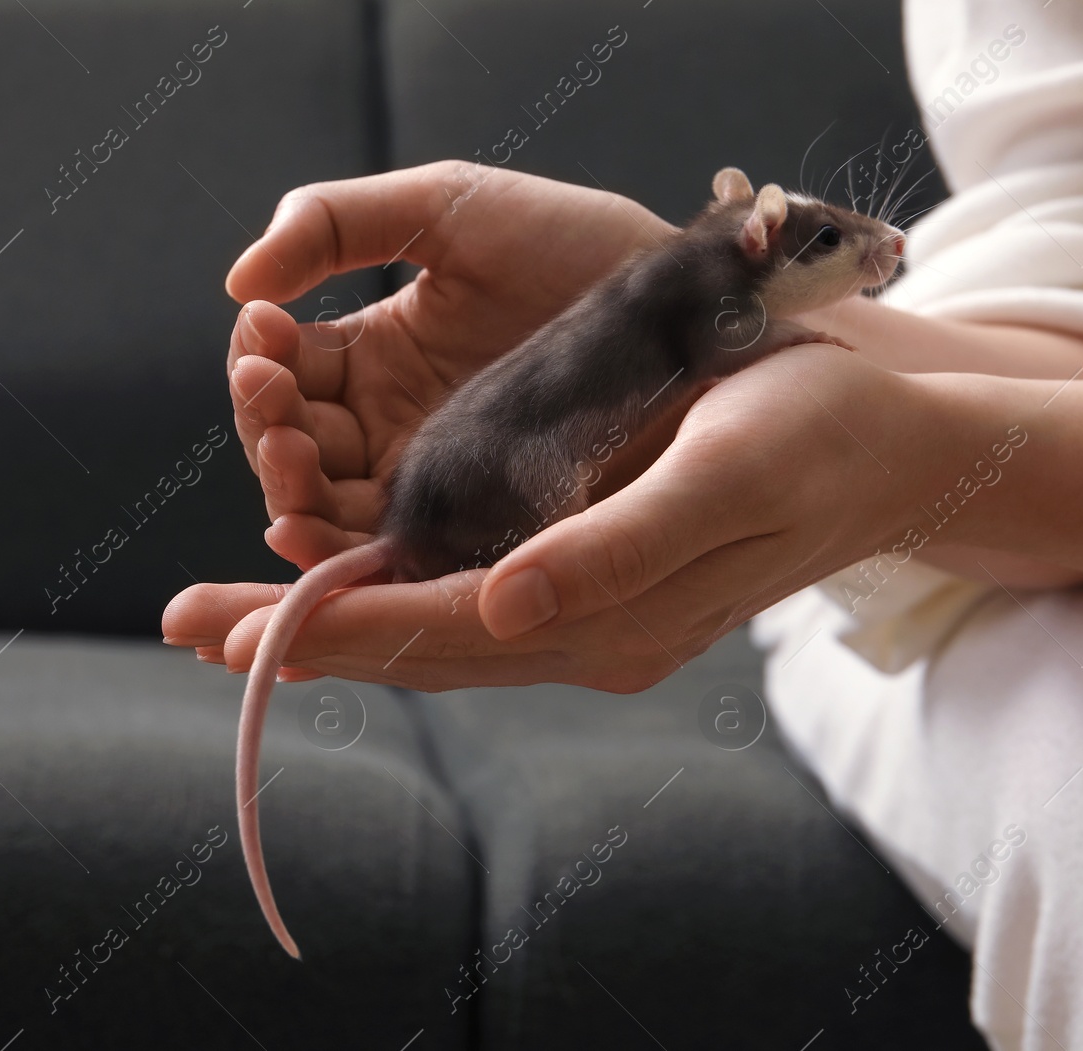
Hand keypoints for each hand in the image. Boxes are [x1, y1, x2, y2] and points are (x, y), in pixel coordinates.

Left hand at [166, 344, 972, 691]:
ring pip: (438, 634)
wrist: (894, 448)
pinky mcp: (595, 586)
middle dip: (302, 638)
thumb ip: (616, 549)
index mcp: (613, 618)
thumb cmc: (814, 434)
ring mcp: (592, 618)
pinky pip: (473, 606)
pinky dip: (395, 595)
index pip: (442, 636)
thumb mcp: (724, 475)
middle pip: (420, 648)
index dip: (331, 632)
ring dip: (335, 621)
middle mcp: (589, 636)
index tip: (230, 631)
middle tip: (188, 622)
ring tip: (234, 614)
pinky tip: (344, 580)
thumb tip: (501, 612)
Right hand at [219, 160, 677, 570]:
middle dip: (268, 434)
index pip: (284, 380)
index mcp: (374, 360)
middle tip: (270, 397)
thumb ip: (337, 222)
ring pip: (335, 522)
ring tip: (289, 458)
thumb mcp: (449, 208)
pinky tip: (324, 538)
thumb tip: (239, 281)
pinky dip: (352, 561)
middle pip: (295, 461)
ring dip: (293, 497)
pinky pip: (405, 565)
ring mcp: (438, 491)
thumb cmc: (575, 245)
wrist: (688, 302)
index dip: (261, 366)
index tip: (265, 333)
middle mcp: (393, 436)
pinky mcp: (485, 539)